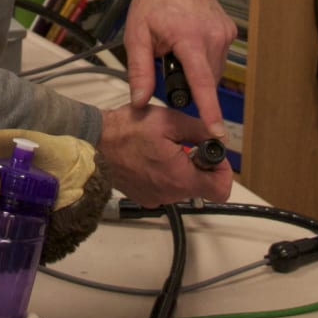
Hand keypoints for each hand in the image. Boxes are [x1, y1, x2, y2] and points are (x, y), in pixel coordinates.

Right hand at [97, 101, 234, 205]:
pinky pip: (166, 188)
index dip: (223, 170)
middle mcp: (170, 194)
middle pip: (202, 186)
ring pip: (184, 186)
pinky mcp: (145, 197)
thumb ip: (200, 129)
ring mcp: (157, 198)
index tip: (212, 153)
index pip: (221, 189)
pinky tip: (152, 156)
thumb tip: (219, 137)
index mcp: (179, 177)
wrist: (94, 142)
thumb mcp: (169, 120)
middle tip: (183, 144)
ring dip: (181, 168)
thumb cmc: (126, 131)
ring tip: (163, 147)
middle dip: (199, 164)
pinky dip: (165, 173)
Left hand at [124, 0, 236, 134]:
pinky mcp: (230, 29)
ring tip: (178, 49)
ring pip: (213, 71)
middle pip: (206, 81)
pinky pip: (219, 57)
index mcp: (188, 37)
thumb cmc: (151, 2)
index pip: (201, 82)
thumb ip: (139, 71)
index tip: (219, 132)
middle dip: (188, 84)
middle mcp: (212, 35)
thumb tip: (140, 102)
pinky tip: (190, 44)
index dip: (210, 110)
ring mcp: (224, 32)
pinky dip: (205, 59)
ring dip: (197, 72)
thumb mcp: (136, 36)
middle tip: (167, 63)